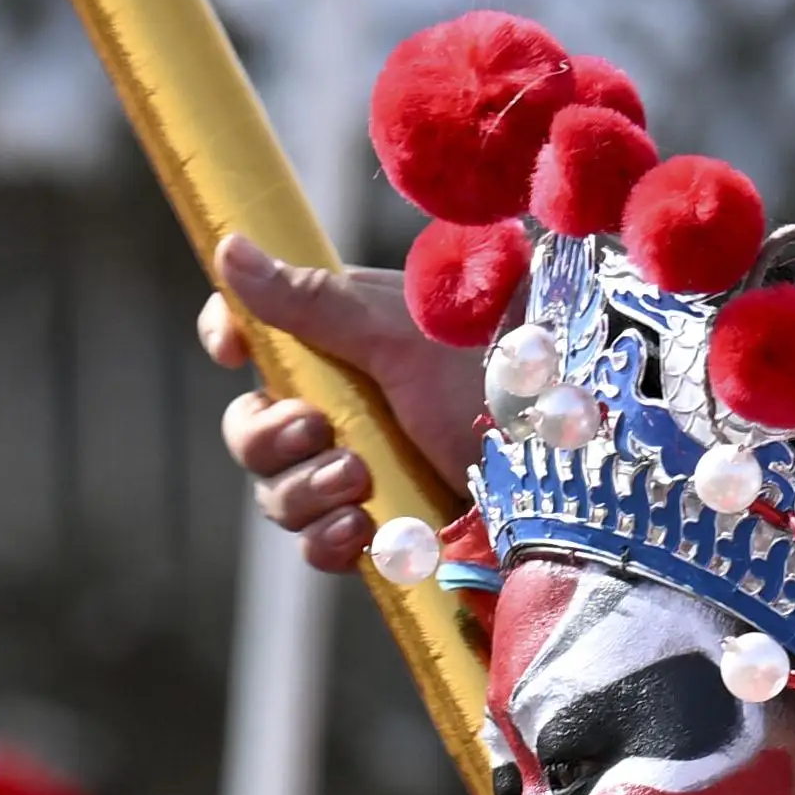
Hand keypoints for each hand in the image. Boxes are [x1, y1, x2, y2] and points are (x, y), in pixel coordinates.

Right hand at [197, 235, 482, 584]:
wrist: (565, 460)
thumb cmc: (493, 375)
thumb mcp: (399, 334)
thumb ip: (311, 302)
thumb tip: (228, 249)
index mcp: (341, 339)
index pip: (255, 332)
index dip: (230, 336)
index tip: (234, 350)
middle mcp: (342, 403)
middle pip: (250, 428)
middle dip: (269, 437)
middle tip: (316, 429)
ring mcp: (359, 468)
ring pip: (278, 492)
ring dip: (304, 490)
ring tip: (359, 479)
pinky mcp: (383, 527)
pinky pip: (319, 545)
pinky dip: (328, 541)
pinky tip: (361, 531)